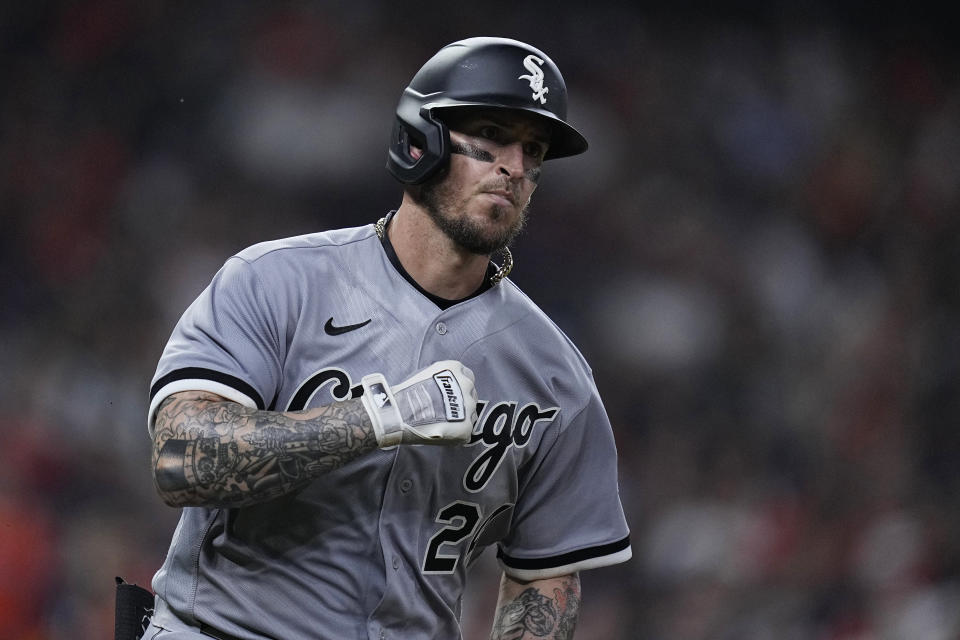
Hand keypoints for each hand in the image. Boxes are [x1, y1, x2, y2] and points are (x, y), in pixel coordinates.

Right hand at [360, 360, 477, 447]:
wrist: (399, 414)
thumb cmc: (406, 394)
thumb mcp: (425, 374)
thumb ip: (441, 379)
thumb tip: (443, 388)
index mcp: (455, 369)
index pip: (467, 376)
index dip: (459, 387)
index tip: (451, 394)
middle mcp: (466, 385)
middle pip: (470, 395)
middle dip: (460, 403)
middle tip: (444, 411)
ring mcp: (468, 407)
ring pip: (470, 414)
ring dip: (460, 419)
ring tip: (441, 424)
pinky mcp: (466, 427)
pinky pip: (465, 432)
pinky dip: (456, 434)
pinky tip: (441, 433)